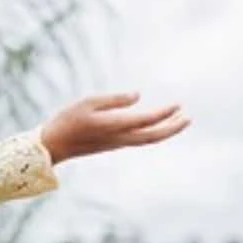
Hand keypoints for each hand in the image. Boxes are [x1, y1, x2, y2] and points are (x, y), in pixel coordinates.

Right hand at [40, 93, 189, 163]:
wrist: (53, 146)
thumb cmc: (67, 120)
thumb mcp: (88, 102)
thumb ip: (114, 100)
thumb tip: (138, 96)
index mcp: (113, 126)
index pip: (146, 121)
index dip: (164, 113)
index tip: (178, 104)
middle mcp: (119, 138)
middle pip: (153, 136)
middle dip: (173, 128)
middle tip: (189, 117)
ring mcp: (117, 143)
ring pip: (148, 140)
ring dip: (165, 131)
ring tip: (179, 119)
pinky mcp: (113, 144)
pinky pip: (140, 140)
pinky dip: (153, 133)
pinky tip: (156, 125)